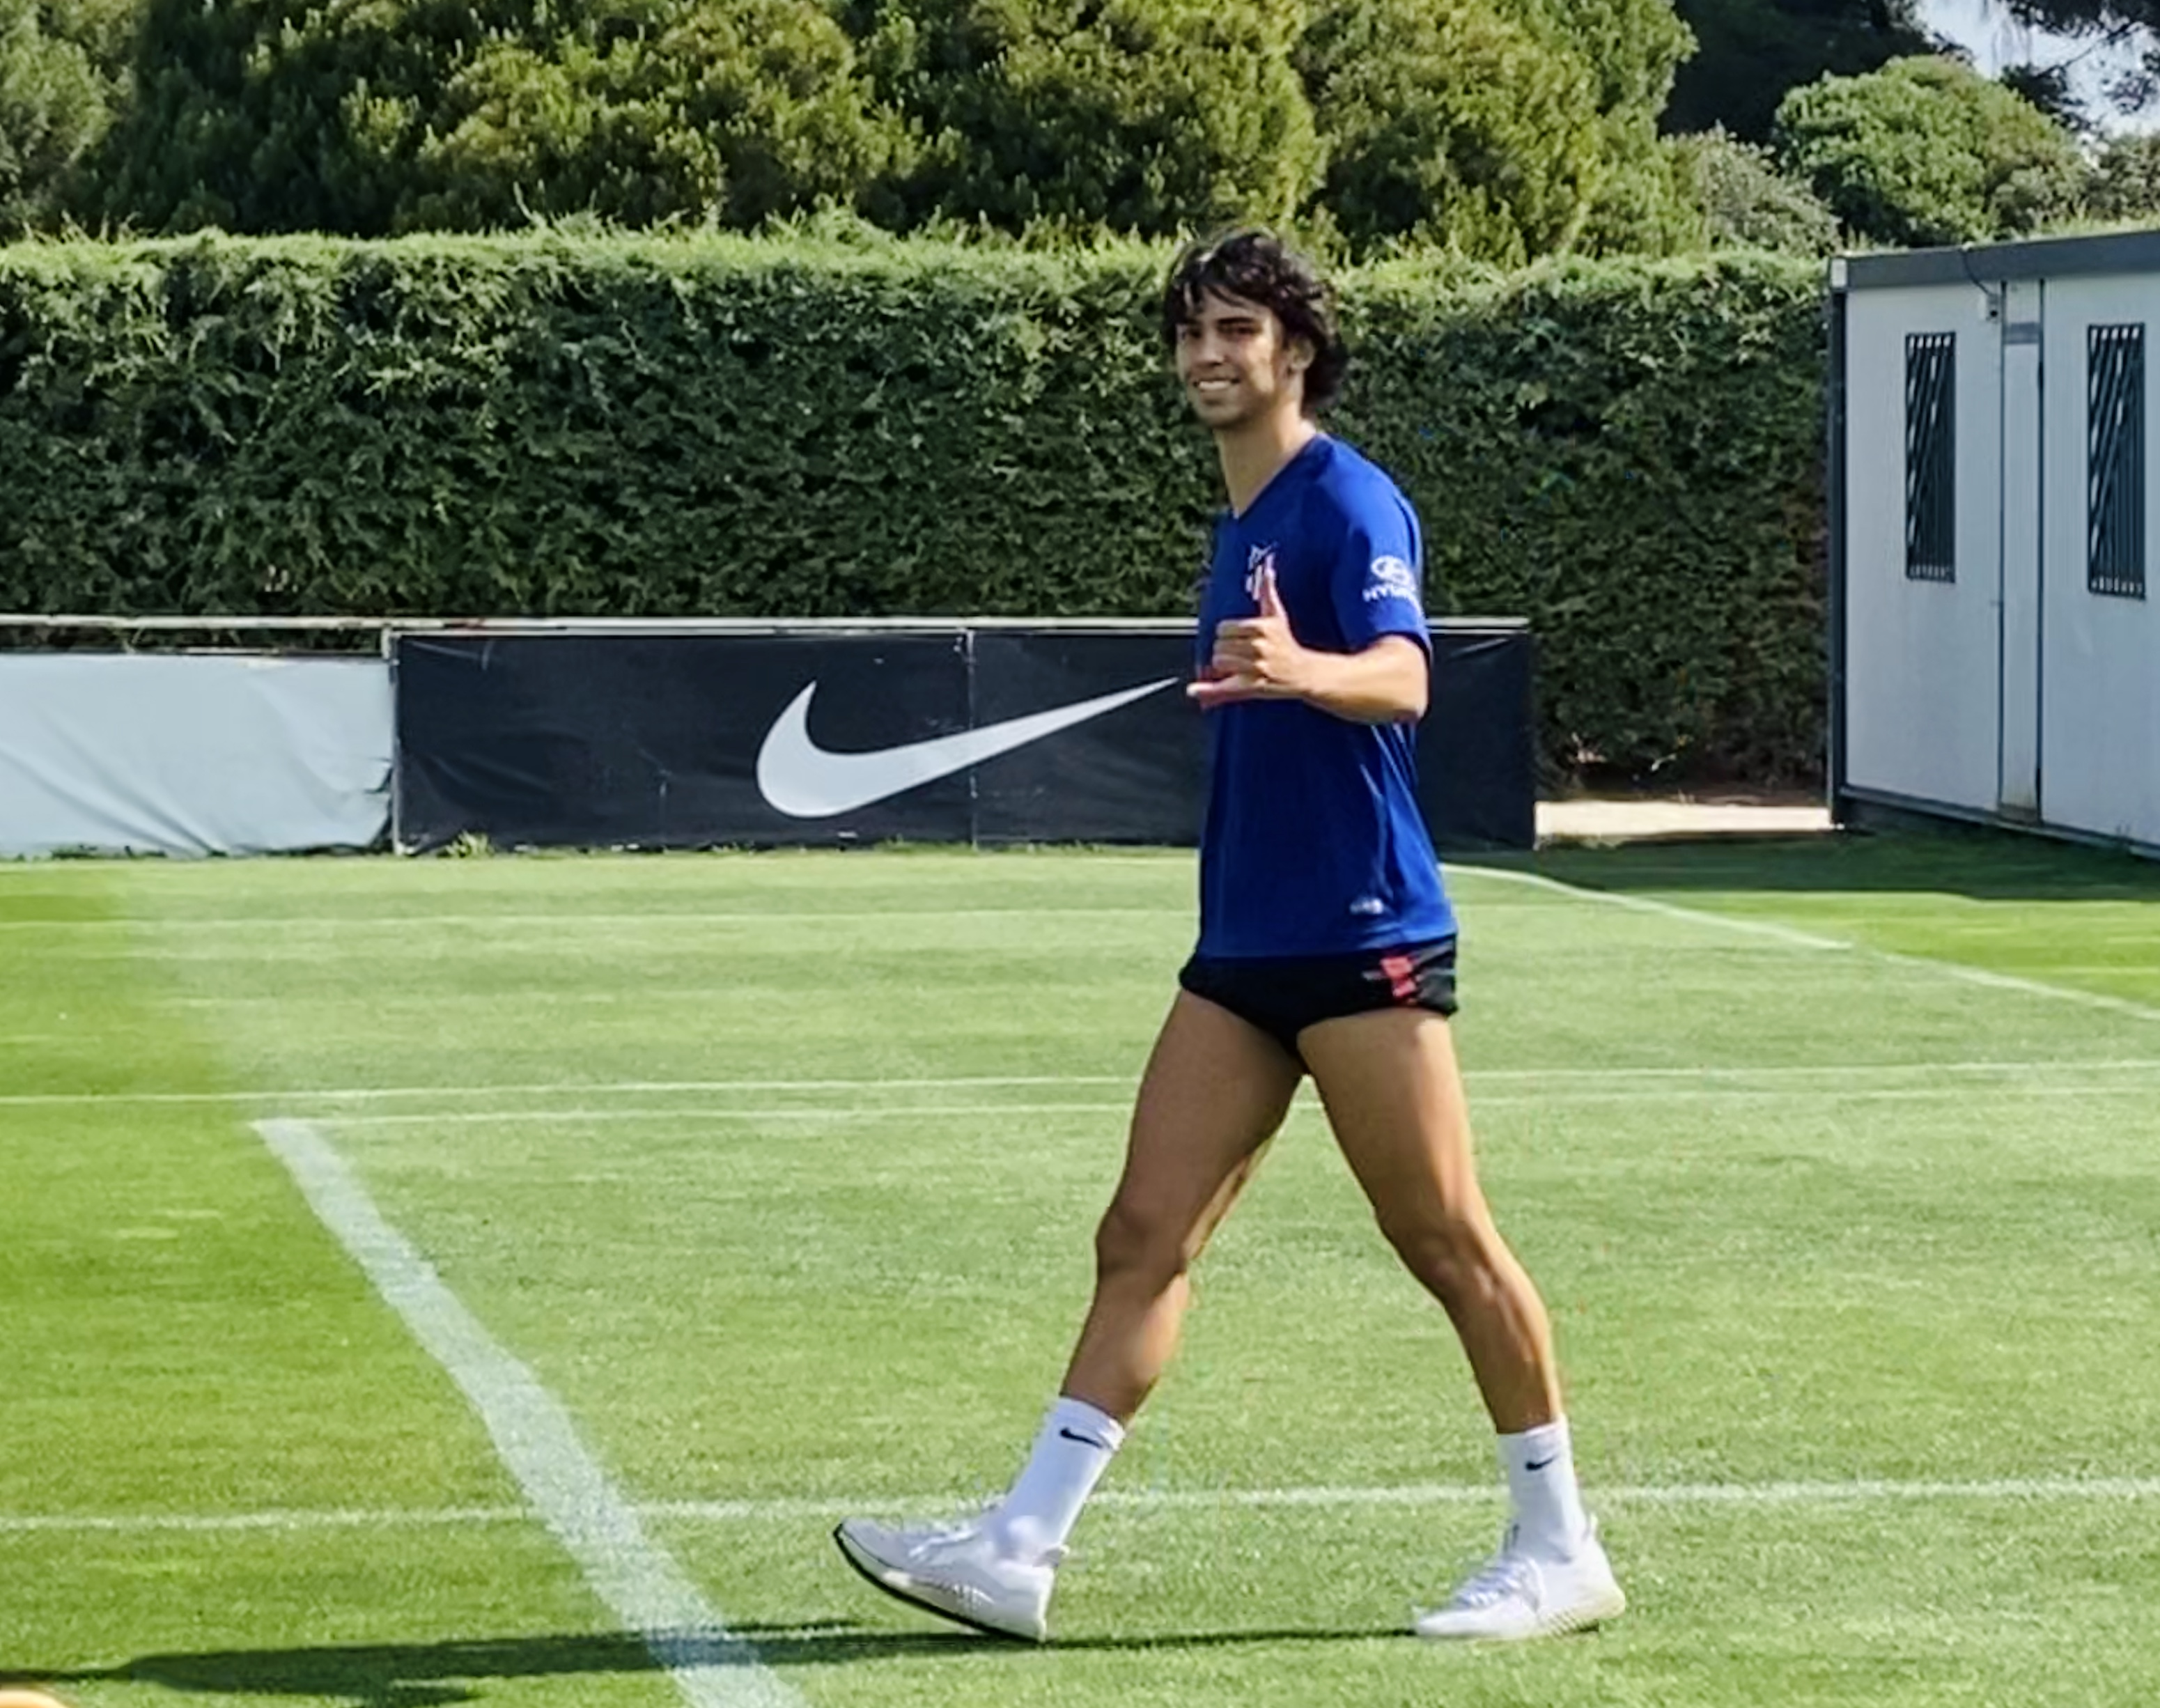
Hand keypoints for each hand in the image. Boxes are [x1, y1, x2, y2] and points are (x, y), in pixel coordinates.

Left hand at [1189, 567, 1309, 707]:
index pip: (1223, 628)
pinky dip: (1208, 691)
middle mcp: (1258, 646)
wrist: (1303, 672)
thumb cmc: (1286, 643)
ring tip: (1239, 667)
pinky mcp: (1253, 686)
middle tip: (1238, 655)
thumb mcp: (1277, 616)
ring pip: (1219, 663)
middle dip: (1224, 651)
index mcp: (1260, 628)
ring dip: (1223, 667)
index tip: (1236, 639)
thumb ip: (1268, 592)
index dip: (1227, 635)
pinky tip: (1193, 690)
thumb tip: (1268, 569)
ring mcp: (1256, 667)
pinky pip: (1224, 686)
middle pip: (1219, 646)